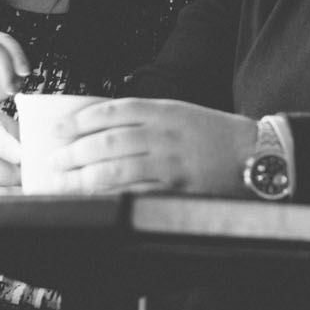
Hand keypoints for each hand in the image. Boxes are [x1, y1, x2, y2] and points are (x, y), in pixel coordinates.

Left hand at [49, 99, 257, 196]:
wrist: (256, 154)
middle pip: (109, 141)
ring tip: (64, 180)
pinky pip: (136, 192)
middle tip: (54, 159)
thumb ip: (146, 118)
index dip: (81, 120)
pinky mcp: (177, 189)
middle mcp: (165, 135)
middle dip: (75, 151)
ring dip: (85, 175)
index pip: (114, 111)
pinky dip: (111, 196)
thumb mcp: (182, 113)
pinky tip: (94, 198)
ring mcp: (171, 164)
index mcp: (165, 110)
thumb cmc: (216, 134)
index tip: (59, 129)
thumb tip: (101, 129)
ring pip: (117, 168)